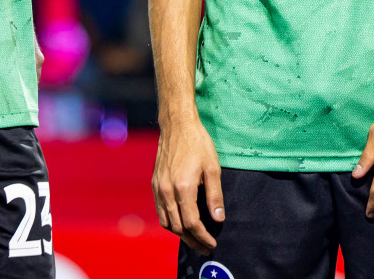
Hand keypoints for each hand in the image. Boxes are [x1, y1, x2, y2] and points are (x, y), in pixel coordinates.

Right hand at [153, 114, 223, 253]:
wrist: (177, 125)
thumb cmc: (198, 144)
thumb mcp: (213, 168)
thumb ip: (215, 195)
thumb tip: (219, 218)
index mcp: (183, 188)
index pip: (192, 223)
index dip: (203, 237)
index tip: (212, 243)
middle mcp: (167, 191)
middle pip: (178, 227)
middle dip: (192, 240)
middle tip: (205, 247)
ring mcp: (158, 188)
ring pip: (166, 222)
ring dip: (180, 234)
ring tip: (194, 238)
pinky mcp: (155, 184)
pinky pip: (160, 211)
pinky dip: (170, 222)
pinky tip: (180, 222)